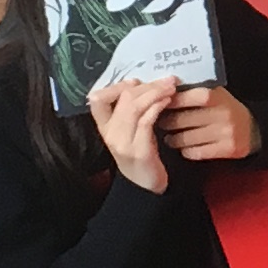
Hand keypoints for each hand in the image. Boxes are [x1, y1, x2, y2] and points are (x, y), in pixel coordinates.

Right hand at [87, 77, 171, 192]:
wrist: (145, 187)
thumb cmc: (142, 153)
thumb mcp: (132, 130)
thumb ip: (131, 110)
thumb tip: (138, 83)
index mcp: (105, 127)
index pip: (97, 100)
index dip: (116, 86)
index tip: (135, 80)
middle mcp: (110, 133)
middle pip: (123, 99)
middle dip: (147, 85)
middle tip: (167, 80)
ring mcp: (123, 142)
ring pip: (134, 107)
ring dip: (155, 93)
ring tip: (170, 88)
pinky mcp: (138, 150)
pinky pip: (145, 121)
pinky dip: (157, 107)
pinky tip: (167, 101)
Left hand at [158, 83, 260, 163]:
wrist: (252, 130)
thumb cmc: (225, 109)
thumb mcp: (215, 95)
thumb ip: (193, 92)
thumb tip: (163, 92)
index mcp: (217, 96)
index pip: (188, 97)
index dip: (171, 102)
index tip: (159, 104)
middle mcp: (223, 113)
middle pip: (183, 120)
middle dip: (167, 122)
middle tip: (160, 122)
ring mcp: (226, 132)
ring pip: (187, 139)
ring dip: (174, 139)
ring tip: (169, 137)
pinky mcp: (227, 149)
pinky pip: (196, 152)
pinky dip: (187, 151)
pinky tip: (185, 147)